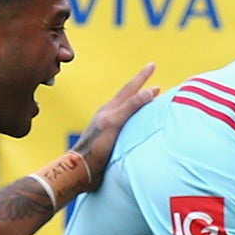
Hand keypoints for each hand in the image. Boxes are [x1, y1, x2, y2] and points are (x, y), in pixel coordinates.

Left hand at [73, 63, 159, 186]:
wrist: (81, 170)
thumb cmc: (96, 147)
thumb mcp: (113, 123)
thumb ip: (130, 106)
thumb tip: (149, 91)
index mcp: (110, 110)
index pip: (129, 88)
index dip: (142, 77)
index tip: (153, 65)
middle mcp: (109, 116)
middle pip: (128, 96)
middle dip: (141, 86)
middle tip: (154, 79)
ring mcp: (108, 127)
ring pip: (127, 109)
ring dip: (139, 102)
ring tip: (150, 100)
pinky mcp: (110, 140)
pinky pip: (126, 122)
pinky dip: (135, 117)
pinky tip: (139, 124)